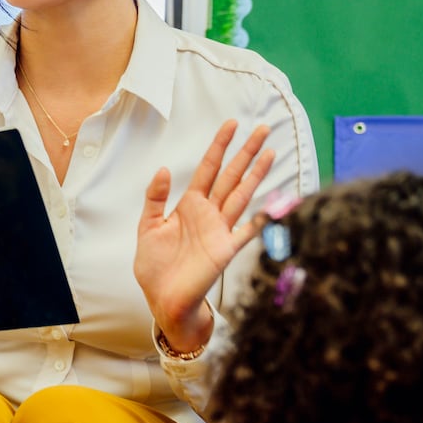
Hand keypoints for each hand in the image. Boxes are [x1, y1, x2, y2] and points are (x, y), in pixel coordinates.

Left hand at [133, 120, 273, 350]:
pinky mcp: (226, 250)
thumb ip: (155, 198)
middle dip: (246, 152)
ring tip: (270, 152)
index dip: (220, 146)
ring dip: (256, 175)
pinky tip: (274, 205)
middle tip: (262, 128)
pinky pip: (247, 231)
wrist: (163, 298)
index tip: (231, 124)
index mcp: (190, 205)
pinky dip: (261, 220)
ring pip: (242, 195)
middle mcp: (209, 213)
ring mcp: (220, 230)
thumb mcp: (148, 227)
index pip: (208, 169)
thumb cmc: (155, 266)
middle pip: (231, 176)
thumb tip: (164, 169)